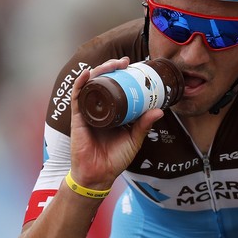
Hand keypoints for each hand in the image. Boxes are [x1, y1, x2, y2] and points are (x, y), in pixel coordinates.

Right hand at [69, 57, 163, 189]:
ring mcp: (88, 111)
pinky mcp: (78, 117)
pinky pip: (77, 96)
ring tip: (112, 64)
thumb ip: (144, 125)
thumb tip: (160, 110)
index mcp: (114, 112)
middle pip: (103, 81)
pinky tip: (87, 74)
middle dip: (112, 68)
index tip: (134, 66)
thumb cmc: (115, 159)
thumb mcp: (134, 139)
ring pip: (91, 84)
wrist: (98, 175)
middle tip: (125, 62)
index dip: (123, 75)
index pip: (117, 87)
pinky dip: (80, 83)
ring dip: (100, 70)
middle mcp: (100, 108)